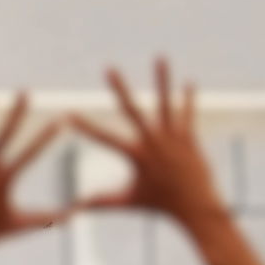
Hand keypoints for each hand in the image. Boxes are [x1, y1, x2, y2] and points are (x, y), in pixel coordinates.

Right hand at [71, 63, 220, 226]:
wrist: (195, 206)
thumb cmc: (159, 205)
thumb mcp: (128, 201)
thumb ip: (102, 202)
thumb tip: (76, 207)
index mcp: (136, 155)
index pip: (104, 138)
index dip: (85, 126)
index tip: (69, 113)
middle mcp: (154, 142)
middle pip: (132, 110)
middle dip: (119, 88)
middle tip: (108, 69)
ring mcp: (173, 137)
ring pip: (166, 102)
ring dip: (162, 79)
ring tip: (160, 57)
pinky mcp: (189, 137)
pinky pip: (188, 113)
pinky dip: (189, 98)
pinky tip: (190, 82)